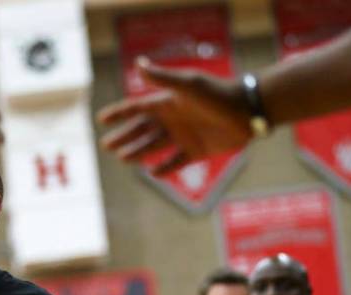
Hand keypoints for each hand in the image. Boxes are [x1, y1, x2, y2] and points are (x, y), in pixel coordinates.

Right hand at [98, 57, 249, 174]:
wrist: (249, 112)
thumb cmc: (219, 94)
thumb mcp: (188, 85)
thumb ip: (162, 78)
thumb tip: (138, 64)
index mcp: (168, 102)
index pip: (137, 108)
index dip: (119, 113)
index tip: (101, 118)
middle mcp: (174, 119)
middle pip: (142, 130)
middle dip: (124, 137)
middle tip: (106, 146)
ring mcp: (184, 136)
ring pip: (154, 147)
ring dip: (138, 152)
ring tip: (122, 159)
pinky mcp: (197, 151)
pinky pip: (176, 162)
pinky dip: (164, 168)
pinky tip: (152, 173)